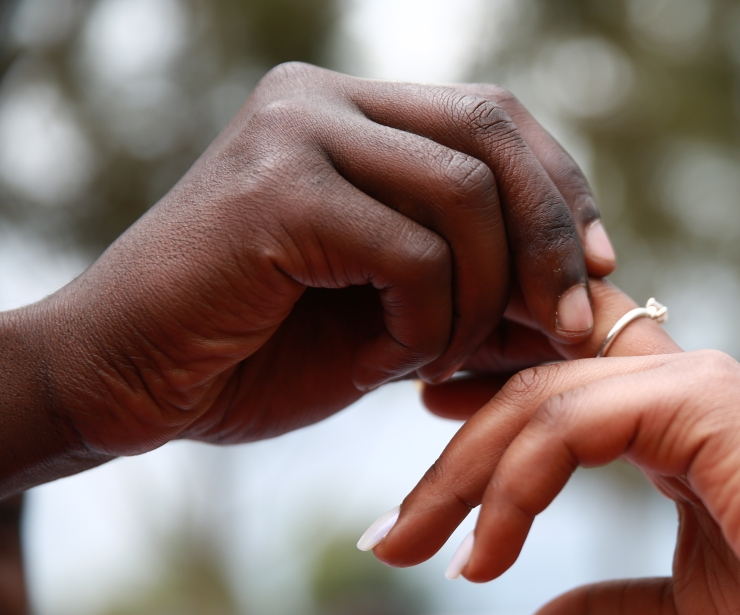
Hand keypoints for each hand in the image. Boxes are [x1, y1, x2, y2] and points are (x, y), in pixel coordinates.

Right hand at [0, 63, 615, 487]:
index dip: (561, 189)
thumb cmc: (262, 351)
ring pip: (463, 194)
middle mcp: (323, 100)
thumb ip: (483, 292)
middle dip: (551, 236)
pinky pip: (413, 253)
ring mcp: (295, 134)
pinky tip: (386, 361)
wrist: (132, 386)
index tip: (603, 265)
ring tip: (437, 358)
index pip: (494, 117)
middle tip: (571, 323)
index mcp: (351, 112)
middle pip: (492, 132)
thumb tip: (593, 297)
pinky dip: (426, 322)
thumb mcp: (401, 315)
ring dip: (480, 298)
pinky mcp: (275, 191)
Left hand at [370, 281, 739, 614]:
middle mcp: (681, 383)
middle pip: (531, 391)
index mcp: (680, 418)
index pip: (562, 384)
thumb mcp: (678, 612)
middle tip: (389, 533)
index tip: (426, 451)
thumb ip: (603, 612)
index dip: (486, 402)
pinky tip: (483, 555)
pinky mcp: (696, 400)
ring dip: (462, 477)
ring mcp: (690, 382)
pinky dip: (515, 487)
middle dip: (451, 459)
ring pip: (538, 402)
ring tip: (409, 550)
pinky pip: (569, 426)